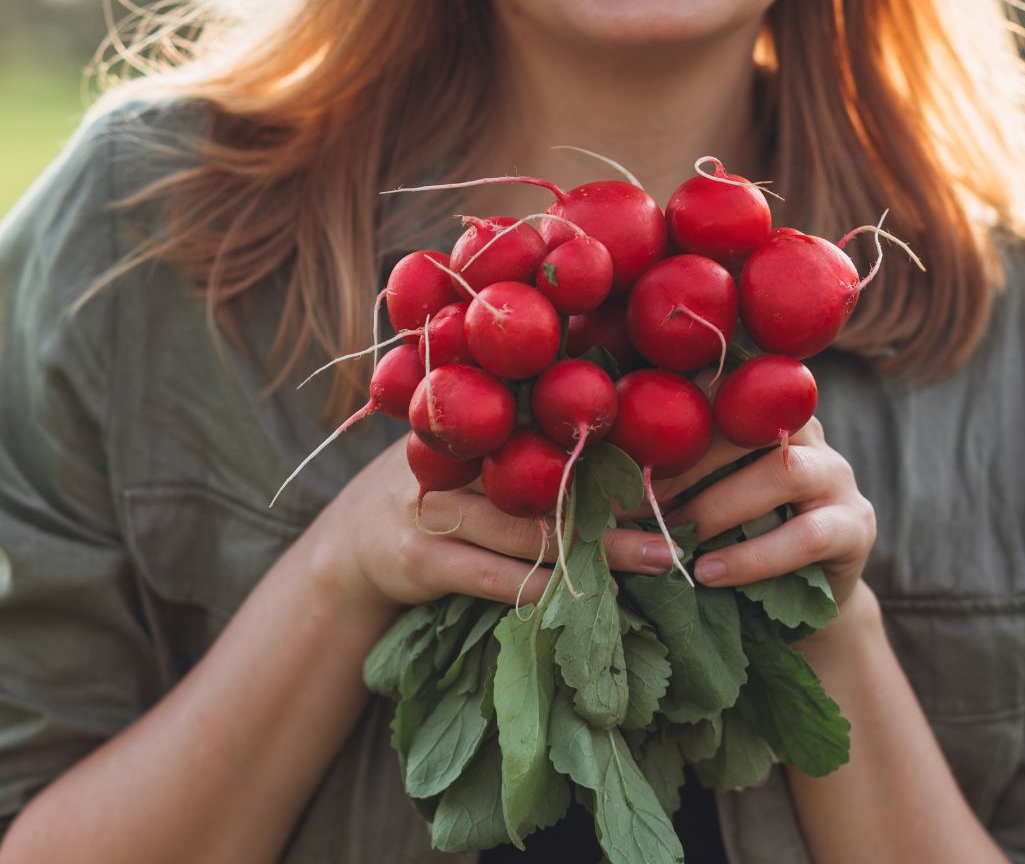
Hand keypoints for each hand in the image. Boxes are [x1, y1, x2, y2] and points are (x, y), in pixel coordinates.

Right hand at [302, 434, 671, 617]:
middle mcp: (452, 458)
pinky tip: (587, 598)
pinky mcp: (420, 559)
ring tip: (655, 559)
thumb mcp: (470, 461)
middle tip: (676, 522)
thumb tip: (621, 439)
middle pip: (549, 480)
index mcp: (472, 426)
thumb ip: (522, 448)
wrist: (347, 551)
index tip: (666, 463)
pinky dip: (544, 587)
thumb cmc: (435, 498)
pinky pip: (495, 576)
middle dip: (617, 504)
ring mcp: (433, 507)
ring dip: (598, 550)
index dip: (610, 446)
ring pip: (529, 530)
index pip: (547, 427)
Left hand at [603, 418, 876, 606]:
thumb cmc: (723, 539)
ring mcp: (838, 474)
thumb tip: (579, 460)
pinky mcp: (855, 527)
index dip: (669, 411)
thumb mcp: (690, 495)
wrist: (796, 608)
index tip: (615, 446)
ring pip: (782, 472)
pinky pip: (808, 535)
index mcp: (759, 407)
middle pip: (749, 421)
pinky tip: (709, 574)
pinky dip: (753, 557)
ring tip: (673, 540)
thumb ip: (657, 468)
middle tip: (636, 498)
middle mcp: (804, 429)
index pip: (718, 385)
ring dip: (717, 507)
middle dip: (686, 460)